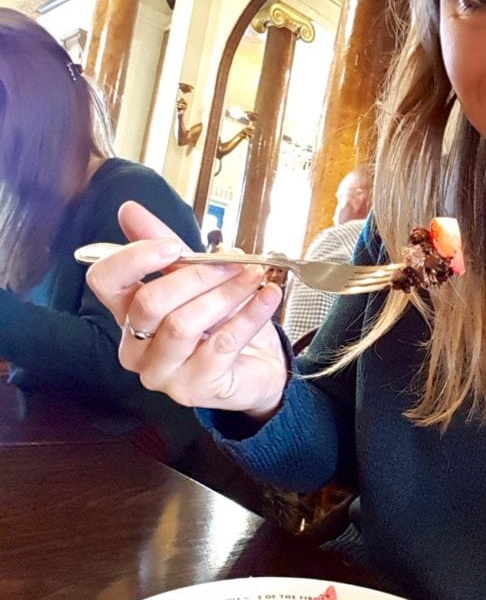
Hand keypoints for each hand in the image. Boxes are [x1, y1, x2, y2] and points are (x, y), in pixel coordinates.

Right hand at [86, 201, 287, 418]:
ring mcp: (163, 374)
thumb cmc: (220, 324)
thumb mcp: (194, 280)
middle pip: (150, 302)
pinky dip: (249, 315)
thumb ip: (164, 246)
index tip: (172, 245)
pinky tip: (267, 297)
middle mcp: (135, 348)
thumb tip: (130, 210)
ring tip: (254, 277)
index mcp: (126, 315)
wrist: (256, 368)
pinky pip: (221, 344)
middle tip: (234, 262)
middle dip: (196, 275)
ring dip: (225, 293)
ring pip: (183, 324)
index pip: (104, 282)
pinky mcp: (195, 389)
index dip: (134, 258)